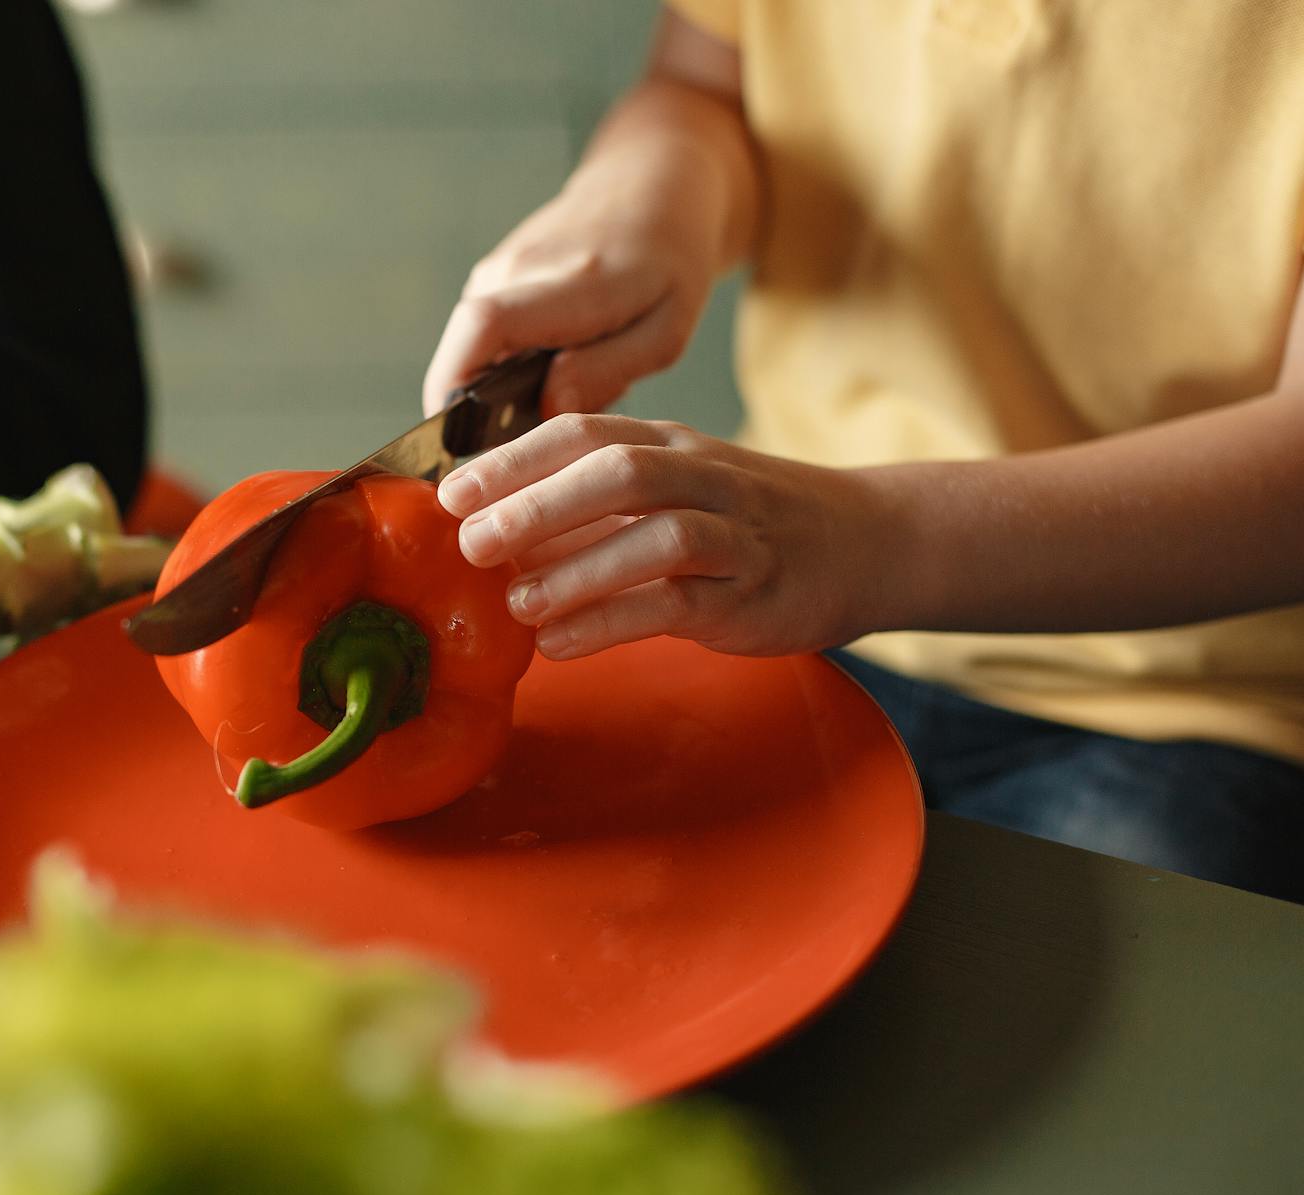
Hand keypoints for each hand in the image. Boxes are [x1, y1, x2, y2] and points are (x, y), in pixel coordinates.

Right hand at [421, 166, 719, 422]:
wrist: (650, 185)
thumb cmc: (668, 262)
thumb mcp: (665, 332)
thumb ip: (605, 373)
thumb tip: (546, 406)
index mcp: (573, 283)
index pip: (485, 326)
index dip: (455, 385)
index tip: (458, 435)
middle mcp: (520, 268)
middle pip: (465, 349)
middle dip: (480, 403)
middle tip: (539, 419)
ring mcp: (500, 266)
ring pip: (472, 347)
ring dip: (499, 382)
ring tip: (562, 377)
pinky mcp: (493, 273)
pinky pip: (484, 334)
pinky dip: (507, 360)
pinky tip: (553, 355)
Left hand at [435, 414, 900, 658]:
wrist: (863, 541)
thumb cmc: (741, 519)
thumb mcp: (670, 488)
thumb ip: (591, 502)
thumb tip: (489, 526)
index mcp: (667, 443)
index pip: (583, 433)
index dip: (513, 460)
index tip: (450, 492)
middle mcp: (699, 476)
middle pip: (616, 471)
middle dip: (536, 505)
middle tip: (472, 543)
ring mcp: (733, 532)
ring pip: (654, 536)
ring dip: (576, 569)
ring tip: (515, 604)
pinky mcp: (752, 592)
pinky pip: (680, 602)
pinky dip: (613, 621)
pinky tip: (562, 643)